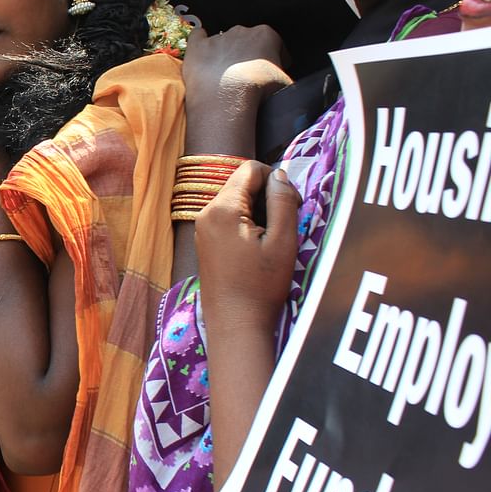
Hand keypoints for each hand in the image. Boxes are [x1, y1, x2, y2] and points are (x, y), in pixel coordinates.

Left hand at [182, 26, 292, 155]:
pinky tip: (202, 54)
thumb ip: (289, 77)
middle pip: (248, 42)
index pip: (276, 44)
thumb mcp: (287, 85)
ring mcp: (217, 37)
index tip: (272, 74)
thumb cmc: (260, 92)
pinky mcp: (197, 47)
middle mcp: (241, 30)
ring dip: (226, 53)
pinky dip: (201, 43)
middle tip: (248, 77)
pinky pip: (198, 37)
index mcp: (267, 34)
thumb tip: (293, 84)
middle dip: (249, 56)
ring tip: (224, 75)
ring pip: (224, 41)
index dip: (276, 59)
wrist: (226, 99)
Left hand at [196, 161, 300, 332]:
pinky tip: (258, 248)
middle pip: (242, 183)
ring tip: (271, 240)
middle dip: (267, 196)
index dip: (276, 180)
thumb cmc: (262, 285)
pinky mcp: (205, 241)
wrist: (235, 323)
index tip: (290, 206)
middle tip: (284, 226)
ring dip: (259, 211)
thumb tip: (280, 175)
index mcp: (222, 208)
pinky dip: (247, 223)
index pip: (250, 169)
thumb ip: (283, 202)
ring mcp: (202, 227)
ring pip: (237, 200)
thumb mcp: (282, 241)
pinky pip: (229, 217)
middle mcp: (206, 213)